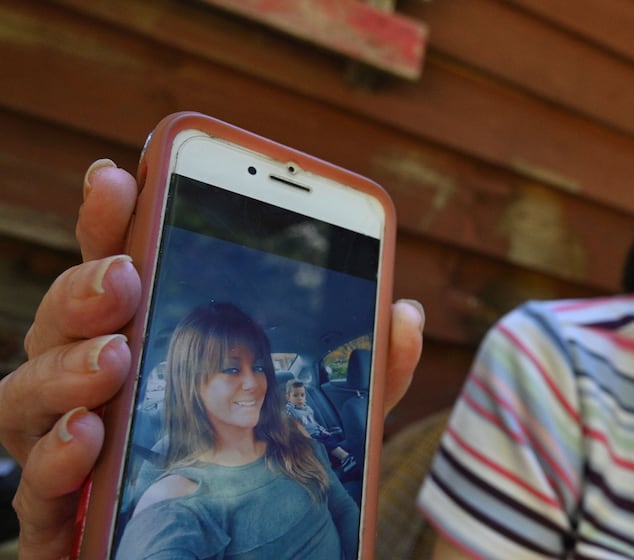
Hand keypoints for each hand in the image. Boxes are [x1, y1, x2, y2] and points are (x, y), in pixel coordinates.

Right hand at [0, 160, 423, 558]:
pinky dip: (53, 456)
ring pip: (26, 393)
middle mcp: (99, 384)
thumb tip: (405, 314)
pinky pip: (33, 486)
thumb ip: (370, 373)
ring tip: (114, 356)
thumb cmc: (271, 475)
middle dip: (85, 290)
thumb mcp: (336, 418)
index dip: (114, 219)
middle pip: (62, 322)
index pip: (119, 267)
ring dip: (65, 368)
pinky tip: (90, 435)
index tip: (120, 175)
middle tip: (125, 277)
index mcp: (153, 340)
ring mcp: (73, 446)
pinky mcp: (66, 515)